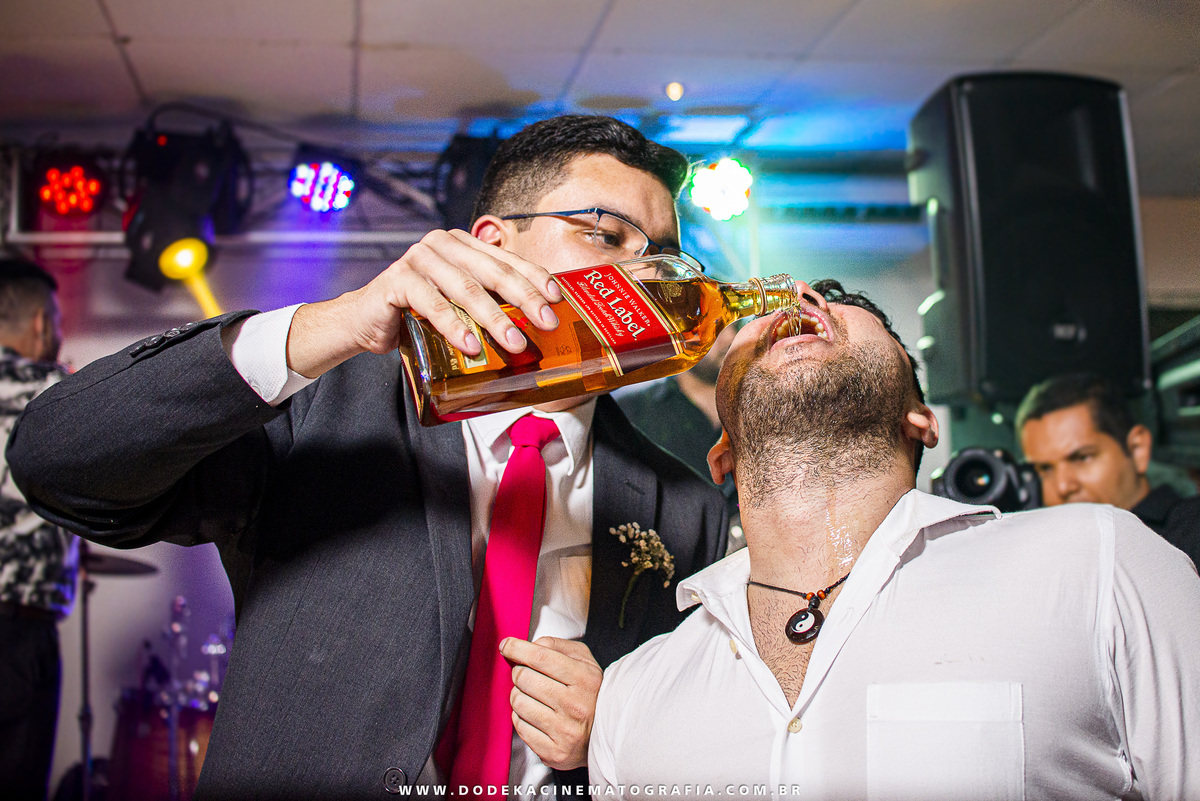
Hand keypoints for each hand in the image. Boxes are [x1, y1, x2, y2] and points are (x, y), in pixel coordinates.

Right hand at [285, 229, 563, 377]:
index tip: (557, 300)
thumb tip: (536, 323)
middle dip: (524, 298)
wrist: (366, 322)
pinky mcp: (397, 279)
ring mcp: (418, 258)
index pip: (507, 260)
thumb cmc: (419, 314)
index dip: (535, 278)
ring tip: (515, 343)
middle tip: (547, 323)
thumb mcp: (459, 304)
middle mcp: (442, 244)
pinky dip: (454, 327)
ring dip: (494, 318)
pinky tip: (472, 346)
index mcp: (463, 244)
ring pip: (465, 289)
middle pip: (492, 272)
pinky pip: (432, 304)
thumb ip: (488, 301)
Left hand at [500, 635, 602, 770]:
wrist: (607, 734)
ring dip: (519, 695)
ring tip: (534, 697)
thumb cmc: (591, 694)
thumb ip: (557, 646)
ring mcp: (564, 730)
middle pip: (525, 678)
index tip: (507, 645)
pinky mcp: (553, 751)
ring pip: (519, 702)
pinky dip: (522, 718)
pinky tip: (536, 715)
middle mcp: (576, 705)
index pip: (541, 657)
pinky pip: (520, 726)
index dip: (517, 649)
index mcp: (585, 679)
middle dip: (520, 672)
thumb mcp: (585, 661)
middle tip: (527, 675)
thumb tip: (529, 646)